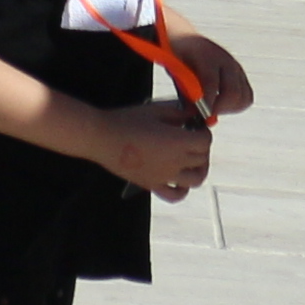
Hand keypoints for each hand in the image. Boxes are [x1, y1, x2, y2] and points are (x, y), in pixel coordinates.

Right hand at [95, 102, 211, 198]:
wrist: (99, 137)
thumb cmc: (124, 120)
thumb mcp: (153, 110)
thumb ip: (177, 113)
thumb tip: (191, 115)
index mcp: (178, 141)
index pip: (205, 141)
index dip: (204, 133)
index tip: (197, 128)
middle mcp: (176, 161)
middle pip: (202, 159)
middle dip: (201, 148)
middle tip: (193, 141)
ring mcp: (166, 176)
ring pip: (196, 179)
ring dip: (199, 170)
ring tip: (193, 163)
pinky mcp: (152, 184)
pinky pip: (175, 194)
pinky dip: (181, 190)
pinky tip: (178, 181)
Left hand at [174, 30, 256, 116]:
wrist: (185, 37)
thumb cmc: (176, 54)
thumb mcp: (174, 67)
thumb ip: (184, 87)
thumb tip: (194, 111)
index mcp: (206, 55)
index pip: (211, 82)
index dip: (208, 101)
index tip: (202, 114)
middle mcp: (226, 60)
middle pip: (233, 92)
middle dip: (220, 108)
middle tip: (207, 113)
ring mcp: (236, 67)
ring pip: (244, 96)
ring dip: (229, 108)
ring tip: (213, 109)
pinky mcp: (241, 74)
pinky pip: (247, 95)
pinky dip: (237, 105)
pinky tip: (221, 105)